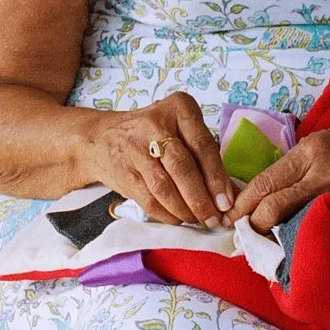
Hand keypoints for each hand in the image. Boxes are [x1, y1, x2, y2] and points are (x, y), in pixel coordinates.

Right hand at [83, 93, 233, 227]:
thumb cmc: (153, 135)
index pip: (203, 145)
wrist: (101, 138)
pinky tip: (178, 219)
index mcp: (178, 108)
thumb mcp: (179, 130)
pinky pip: (149, 199)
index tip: (227, 202)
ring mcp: (135, 148)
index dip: (217, 177)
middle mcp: (155, 124)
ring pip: (165, 187)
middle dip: (202, 199)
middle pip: (183, 167)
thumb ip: (203, 155)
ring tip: (198, 221)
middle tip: (214, 219)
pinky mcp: (123, 171)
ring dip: (185, 210)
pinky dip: (167, 214)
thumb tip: (229, 194)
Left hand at [230, 126, 329, 234]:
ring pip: (291, 222)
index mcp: (310, 153)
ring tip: (258, 238)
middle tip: (241, 230)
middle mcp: (321, 176)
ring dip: (271, 232)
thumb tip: (257, 191)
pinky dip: (294, 234)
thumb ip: (288, 166)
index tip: (229, 215)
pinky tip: (284, 239)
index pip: (266, 182)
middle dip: (253, 222)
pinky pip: (311, 226)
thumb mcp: (314, 143)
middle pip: (275, 207)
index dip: (244, 202)